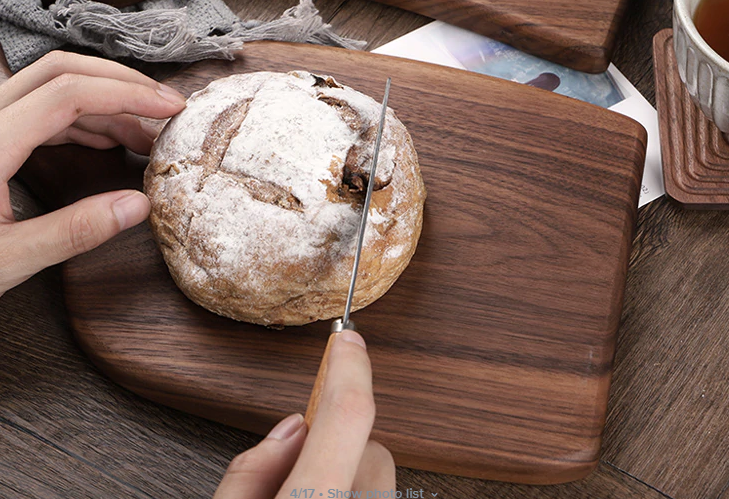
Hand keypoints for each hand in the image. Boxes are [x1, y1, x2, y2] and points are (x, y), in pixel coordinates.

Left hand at [0, 51, 185, 295]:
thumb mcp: (9, 258)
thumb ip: (74, 231)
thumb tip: (137, 206)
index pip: (67, 94)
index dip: (126, 94)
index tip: (169, 108)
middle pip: (60, 73)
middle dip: (121, 83)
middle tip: (166, 108)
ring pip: (53, 88)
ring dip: (107, 104)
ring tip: (147, 136)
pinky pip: (44, 111)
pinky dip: (86, 120)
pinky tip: (112, 142)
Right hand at [214, 330, 395, 498]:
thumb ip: (249, 472)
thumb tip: (291, 431)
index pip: (345, 417)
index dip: (348, 370)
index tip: (347, 341)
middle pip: (372, 451)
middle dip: (339, 450)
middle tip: (296, 477)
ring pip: (379, 476)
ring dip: (348, 477)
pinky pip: (377, 495)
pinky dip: (354, 494)